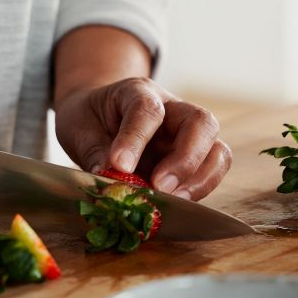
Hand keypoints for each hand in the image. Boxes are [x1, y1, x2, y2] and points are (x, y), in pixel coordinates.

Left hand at [54, 77, 231, 199]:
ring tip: (172, 201)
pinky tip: (173, 205)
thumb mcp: (79, 128)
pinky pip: (210, 174)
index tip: (119, 166)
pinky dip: (197, 191)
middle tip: (160, 186)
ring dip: (200, 180)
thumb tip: (111, 181)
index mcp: (138, 92)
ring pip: (217, 151)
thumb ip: (94, 152)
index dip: (135, 138)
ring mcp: (187, 136)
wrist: (98, 115)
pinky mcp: (192, 161)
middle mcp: (173, 110)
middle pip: (201, 123)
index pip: (147, 109)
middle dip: (185, 159)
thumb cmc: (90, 117)